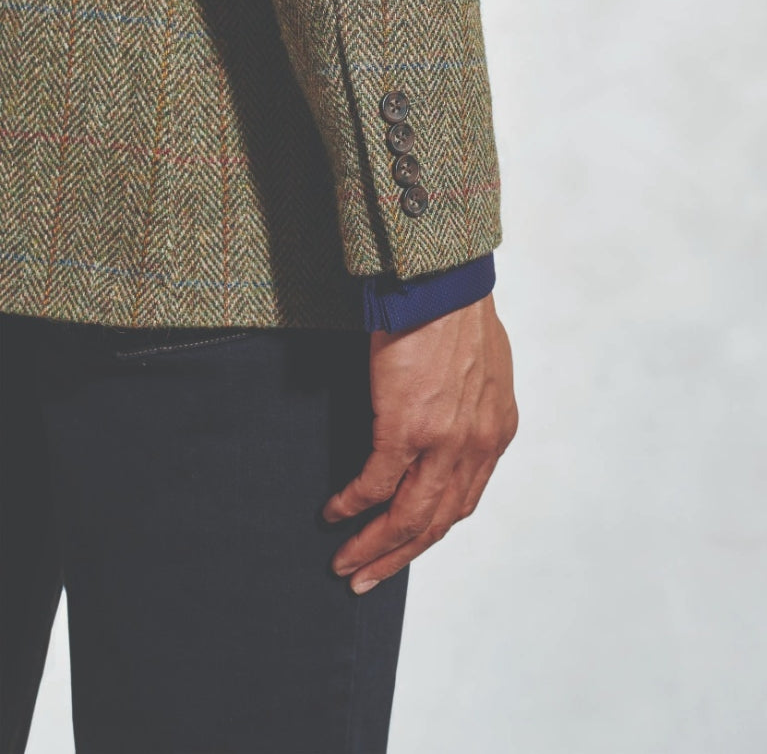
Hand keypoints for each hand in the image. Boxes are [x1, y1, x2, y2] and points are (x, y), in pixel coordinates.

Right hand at [321, 292, 516, 593]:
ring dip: (375, 546)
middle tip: (369, 577)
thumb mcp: (481, 366)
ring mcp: (442, 442)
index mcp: (495, 430)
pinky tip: (334, 513)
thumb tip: (444, 418)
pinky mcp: (405, 428)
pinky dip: (352, 505)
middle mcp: (476, 446)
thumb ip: (468, 403)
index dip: (431, 529)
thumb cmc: (455, 310)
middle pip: (437, 521)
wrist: (443, 281)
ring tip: (348, 564)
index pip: (464, 499)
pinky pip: (374, 485)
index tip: (406, 544)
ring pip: (408, 517)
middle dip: (400, 555)